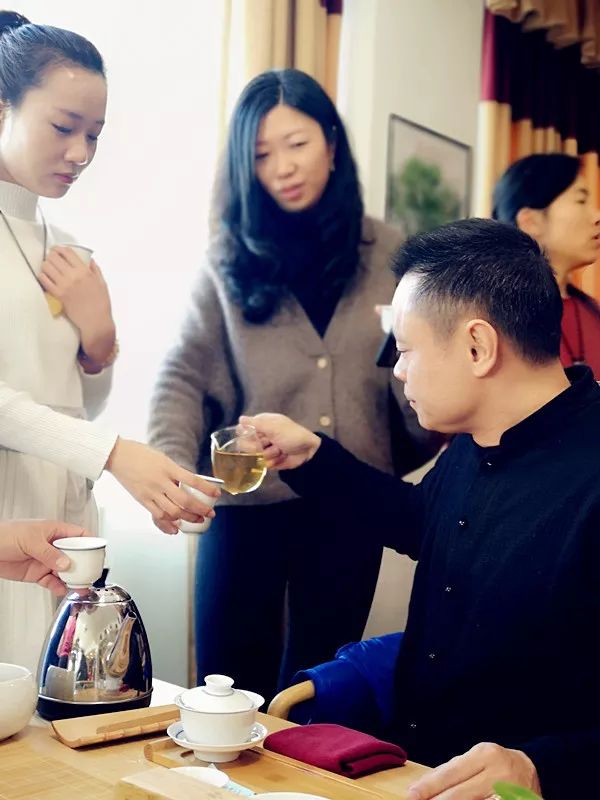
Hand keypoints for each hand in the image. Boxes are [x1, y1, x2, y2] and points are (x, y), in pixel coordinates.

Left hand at [0, 520, 89, 594]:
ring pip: (65, 571)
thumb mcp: (31, 540)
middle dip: (84, 566)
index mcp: (55, 531)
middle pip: (76, 556)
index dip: (91, 544)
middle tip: (90, 575)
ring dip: (73, 579)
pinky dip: (58, 586)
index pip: (80, 535)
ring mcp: (45, 560)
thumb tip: (66, 564)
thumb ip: (49, 553)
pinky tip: (62, 589)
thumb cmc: (5, 534)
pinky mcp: (37, 573)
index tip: (98, 555)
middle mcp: (53, 545)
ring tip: (79, 586)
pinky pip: (52, 581)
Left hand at [39, 247, 115, 360]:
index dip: (60, 249)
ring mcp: (64, 285)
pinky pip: (44, 280)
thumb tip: (90, 261)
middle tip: (52, 259)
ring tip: (48, 268)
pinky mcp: (58, 295)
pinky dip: (43, 276)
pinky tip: (45, 277)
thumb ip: (95, 270)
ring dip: (46, 265)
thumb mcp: (102, 283)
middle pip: (54, 257)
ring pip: (47, 267)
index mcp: (85, 272)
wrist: (95, 321)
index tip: (58, 250)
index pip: (67, 252)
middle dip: (51, 256)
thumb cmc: (101, 304)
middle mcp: (73, 276)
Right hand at [105, 438, 220, 534]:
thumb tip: (188, 485)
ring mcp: (151, 492)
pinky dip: (168, 524)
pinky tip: (176, 528)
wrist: (117, 455)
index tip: (217, 494)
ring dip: (188, 518)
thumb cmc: (141, 454)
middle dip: (200, 510)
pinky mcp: (142, 500)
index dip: (207, 488)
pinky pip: (157, 515)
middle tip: (210, 514)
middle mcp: (160, 481)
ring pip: (173, 512)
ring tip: (198, 520)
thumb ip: (175, 472)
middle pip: (185, 501)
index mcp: (168, 467)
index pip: (192, 480)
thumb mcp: (163, 458)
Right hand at [239, 414, 320, 469]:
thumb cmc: (292, 435)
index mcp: (262, 424)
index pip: (243, 429)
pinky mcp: (270, 460)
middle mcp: (262, 435)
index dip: (247, 434)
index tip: (255, 435)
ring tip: (281, 449)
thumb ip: (255, 423)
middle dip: (260, 445)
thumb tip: (240, 419)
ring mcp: (266, 449)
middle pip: (246, 444)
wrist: (308, 451)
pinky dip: (274, 461)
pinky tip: (282, 456)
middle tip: (271, 442)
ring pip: (255, 455)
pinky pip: (264, 464)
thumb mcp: (274, 427)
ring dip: (270, 453)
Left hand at [407, 743, 540, 799]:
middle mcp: (498, 773)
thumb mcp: (476, 758)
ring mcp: (509, 793)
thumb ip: (452, 770)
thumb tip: (423, 785)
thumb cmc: (496, 763)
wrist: (532, 769)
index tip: (411, 795)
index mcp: (485, 755)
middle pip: (460, 794)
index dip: (429, 787)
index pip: (450, 773)